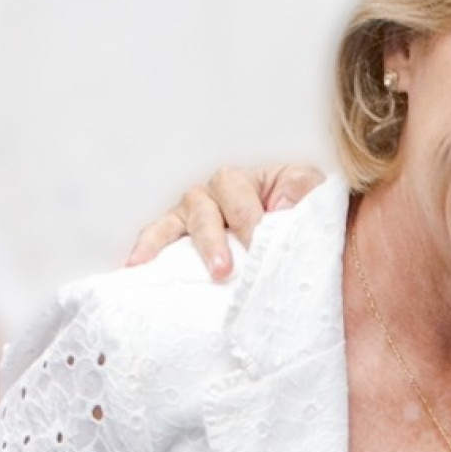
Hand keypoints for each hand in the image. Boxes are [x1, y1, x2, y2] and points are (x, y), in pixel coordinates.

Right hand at [124, 163, 325, 280]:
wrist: (305, 244)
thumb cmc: (305, 218)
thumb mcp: (315, 197)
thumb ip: (304, 191)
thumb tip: (280, 207)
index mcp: (249, 181)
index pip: (239, 194)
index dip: (248, 221)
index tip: (259, 245)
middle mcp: (217, 192)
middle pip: (205, 207)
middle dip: (213, 241)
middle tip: (223, 270)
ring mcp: (196, 212)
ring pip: (178, 221)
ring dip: (172, 244)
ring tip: (162, 269)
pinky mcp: (181, 234)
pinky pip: (157, 236)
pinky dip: (145, 248)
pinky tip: (135, 266)